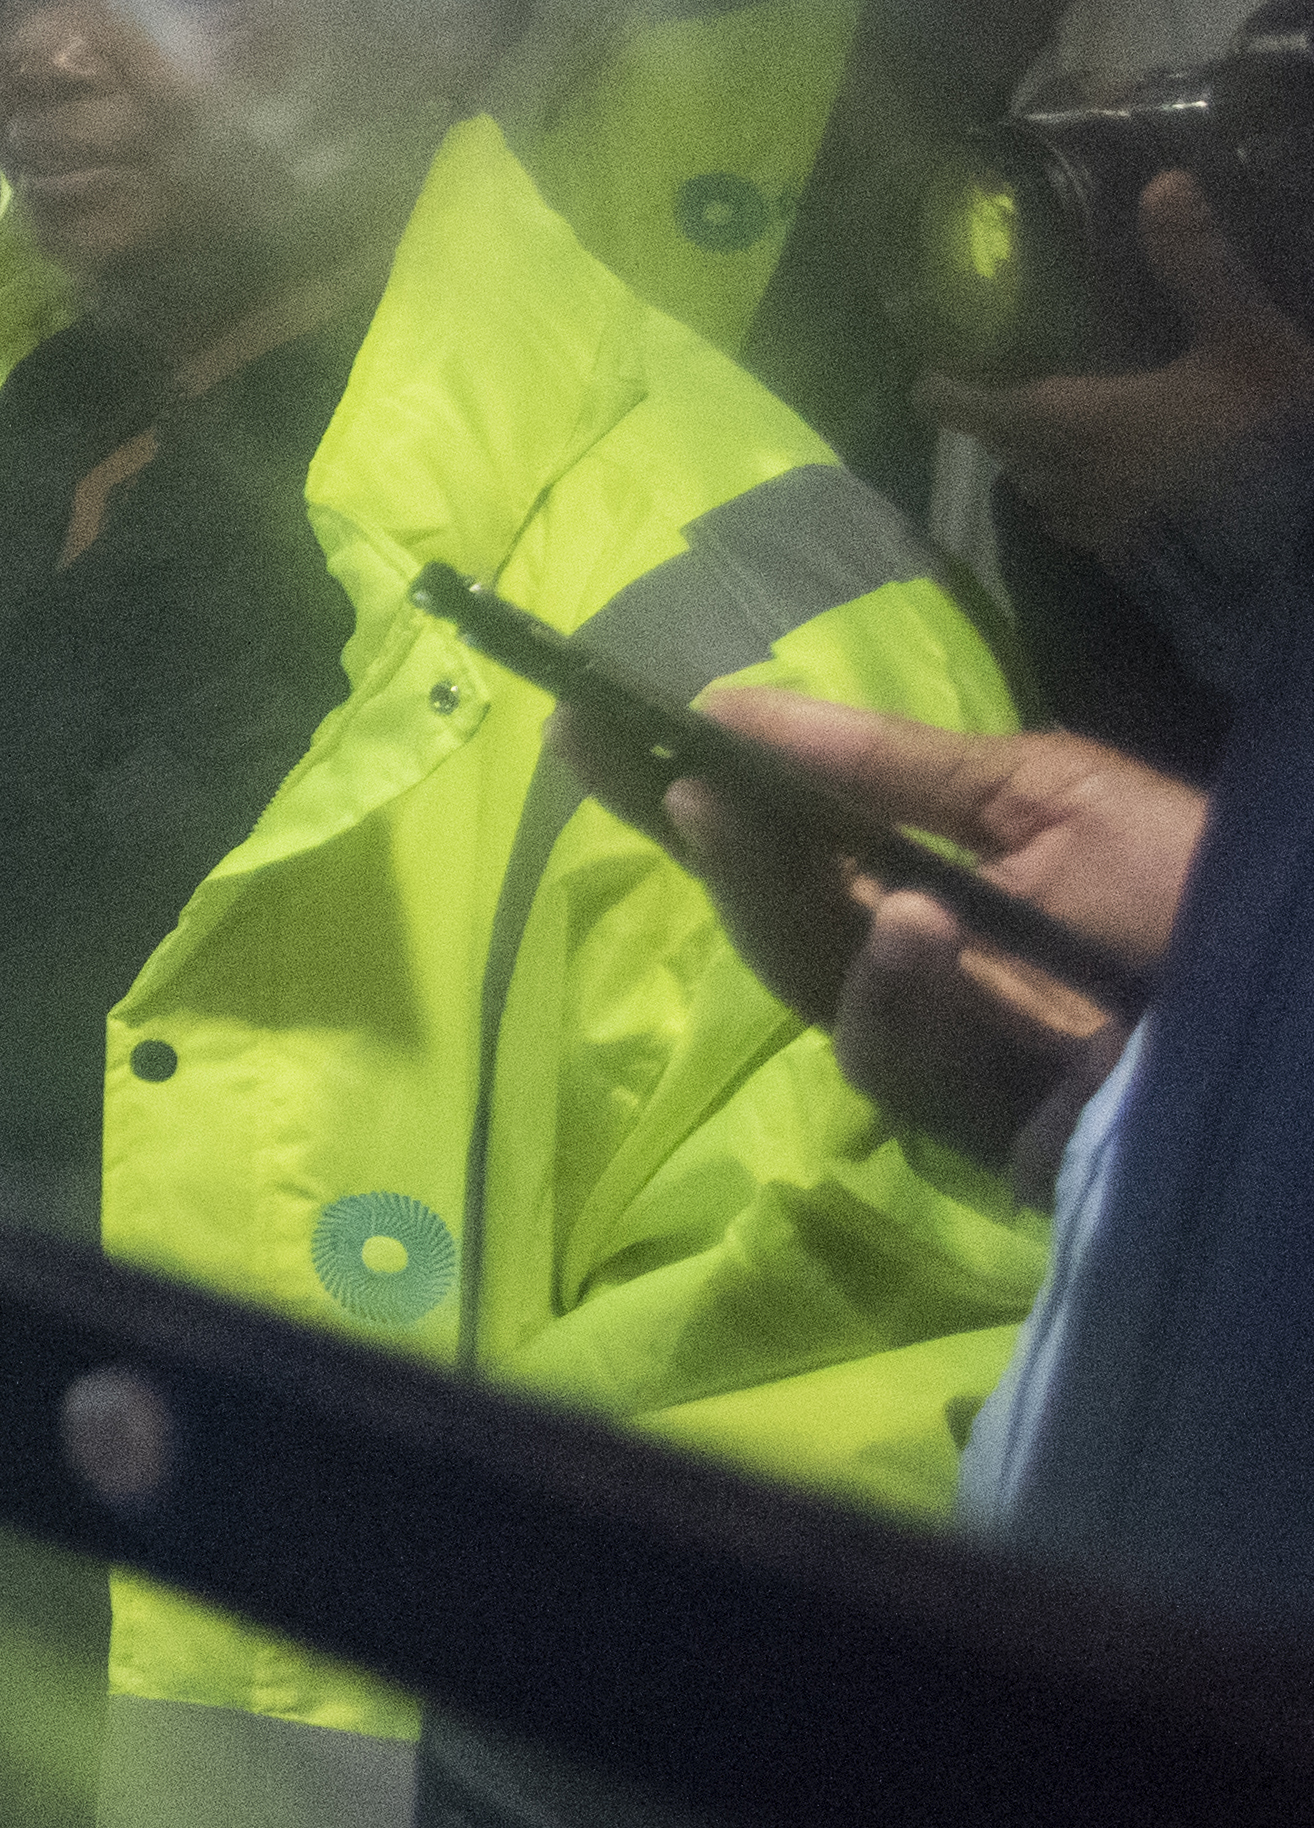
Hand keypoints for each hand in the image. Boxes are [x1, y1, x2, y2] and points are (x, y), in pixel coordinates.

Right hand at [611, 689, 1204, 1177]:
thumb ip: (893, 764)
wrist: (1290, 1002)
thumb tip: (734, 705)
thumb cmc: (1195, 883)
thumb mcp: (1046, 791)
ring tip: (746, 818)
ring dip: (775, 901)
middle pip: (767, 913)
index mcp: (918, 879)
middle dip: (706, 844)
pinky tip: (912, 925)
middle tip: (662, 777)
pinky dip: (892, 988)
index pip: (773, 836)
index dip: (677, 791)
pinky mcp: (971, 1122)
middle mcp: (908, 962)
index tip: (583, 727)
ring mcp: (936, 1045)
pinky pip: (891, 1058)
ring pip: (804, 981)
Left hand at [920, 172, 1313, 558]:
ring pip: (1038, 487)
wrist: (1306, 541)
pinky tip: (1113, 473)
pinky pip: (1079, 520)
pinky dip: (1076, 492)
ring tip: (1054, 427)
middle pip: (1005, 447)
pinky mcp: (1128, 554)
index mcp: (1078, 422)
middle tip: (1003, 386)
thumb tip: (1164, 183)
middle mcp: (1068, 477)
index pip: (979, 408)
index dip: (946, 392)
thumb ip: (1199, 266)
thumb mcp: (1246, 338)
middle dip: (997, 420)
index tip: (927, 377)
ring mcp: (1096, 524)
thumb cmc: (1272, 433)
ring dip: (1035, 458)